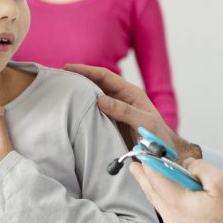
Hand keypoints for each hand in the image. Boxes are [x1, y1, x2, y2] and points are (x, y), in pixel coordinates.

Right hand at [64, 64, 199, 158]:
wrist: (163, 155)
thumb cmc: (158, 138)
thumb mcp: (144, 122)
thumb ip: (125, 111)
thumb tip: (100, 100)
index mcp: (130, 92)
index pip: (104, 76)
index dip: (86, 70)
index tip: (68, 68)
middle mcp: (121, 98)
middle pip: (96, 84)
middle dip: (78, 78)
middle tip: (58, 77)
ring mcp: (115, 111)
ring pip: (93, 98)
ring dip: (78, 94)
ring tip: (60, 91)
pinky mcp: (110, 123)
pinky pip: (94, 114)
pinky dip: (82, 110)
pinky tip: (70, 112)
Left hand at [129, 158, 222, 222]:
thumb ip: (201, 168)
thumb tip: (189, 164)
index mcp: (177, 204)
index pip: (154, 177)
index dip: (147, 162)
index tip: (141, 154)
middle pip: (154, 195)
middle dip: (144, 179)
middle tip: (136, 168)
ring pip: (167, 213)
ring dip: (164, 198)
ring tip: (165, 187)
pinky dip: (180, 217)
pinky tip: (192, 214)